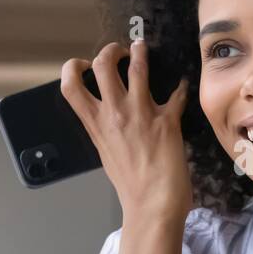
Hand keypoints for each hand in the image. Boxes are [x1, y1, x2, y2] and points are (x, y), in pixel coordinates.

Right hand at [61, 40, 191, 253]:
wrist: (153, 206)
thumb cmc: (130, 186)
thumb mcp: (106, 154)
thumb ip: (105, 130)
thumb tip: (109, 118)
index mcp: (96, 124)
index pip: (70, 85)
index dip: (73, 67)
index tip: (83, 63)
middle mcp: (115, 114)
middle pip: (103, 65)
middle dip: (110, 50)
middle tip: (119, 50)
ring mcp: (141, 114)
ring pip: (137, 67)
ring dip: (140, 53)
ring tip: (142, 47)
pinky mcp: (167, 120)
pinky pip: (176, 92)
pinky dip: (180, 86)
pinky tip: (182, 84)